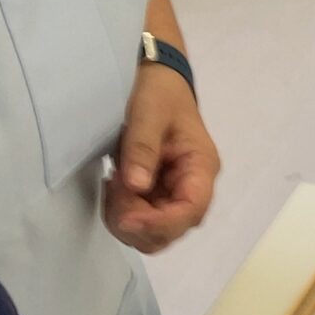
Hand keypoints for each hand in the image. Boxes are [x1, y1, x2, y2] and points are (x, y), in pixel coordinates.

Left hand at [105, 65, 219, 254]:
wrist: (159, 82)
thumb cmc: (158, 94)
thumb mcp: (148, 114)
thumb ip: (142, 149)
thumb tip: (136, 187)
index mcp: (201, 169)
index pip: (190, 211)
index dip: (160, 223)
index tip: (126, 217)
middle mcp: (194, 189)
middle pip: (172, 230)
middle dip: (138, 221)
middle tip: (113, 186)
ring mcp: (175, 196)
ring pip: (154, 232)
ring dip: (127, 218)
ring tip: (113, 182)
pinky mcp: (158, 197)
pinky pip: (142, 219)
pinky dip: (122, 211)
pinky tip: (114, 185)